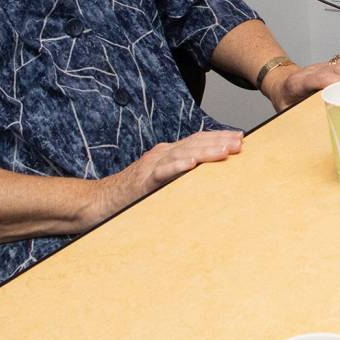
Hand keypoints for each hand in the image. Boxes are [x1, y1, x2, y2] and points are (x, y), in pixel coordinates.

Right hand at [87, 129, 243, 229]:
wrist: (99, 201)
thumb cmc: (133, 194)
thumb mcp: (162, 180)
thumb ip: (181, 175)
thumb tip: (209, 177)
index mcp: (167, 153)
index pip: (197, 141)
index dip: (218, 138)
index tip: (240, 138)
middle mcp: (161, 155)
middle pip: (194, 143)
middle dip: (219, 141)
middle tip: (240, 142)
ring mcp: (151, 166)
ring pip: (182, 154)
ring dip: (205, 151)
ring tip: (225, 150)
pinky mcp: (142, 181)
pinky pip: (161, 172)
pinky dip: (176, 167)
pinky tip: (191, 165)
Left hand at [267, 54, 339, 111]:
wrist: (281, 82)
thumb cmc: (286, 99)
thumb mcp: (286, 111)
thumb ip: (300, 116)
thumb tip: (318, 129)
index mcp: (299, 82)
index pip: (319, 77)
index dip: (337, 80)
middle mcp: (313, 70)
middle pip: (337, 68)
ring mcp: (323, 65)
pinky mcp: (331, 64)